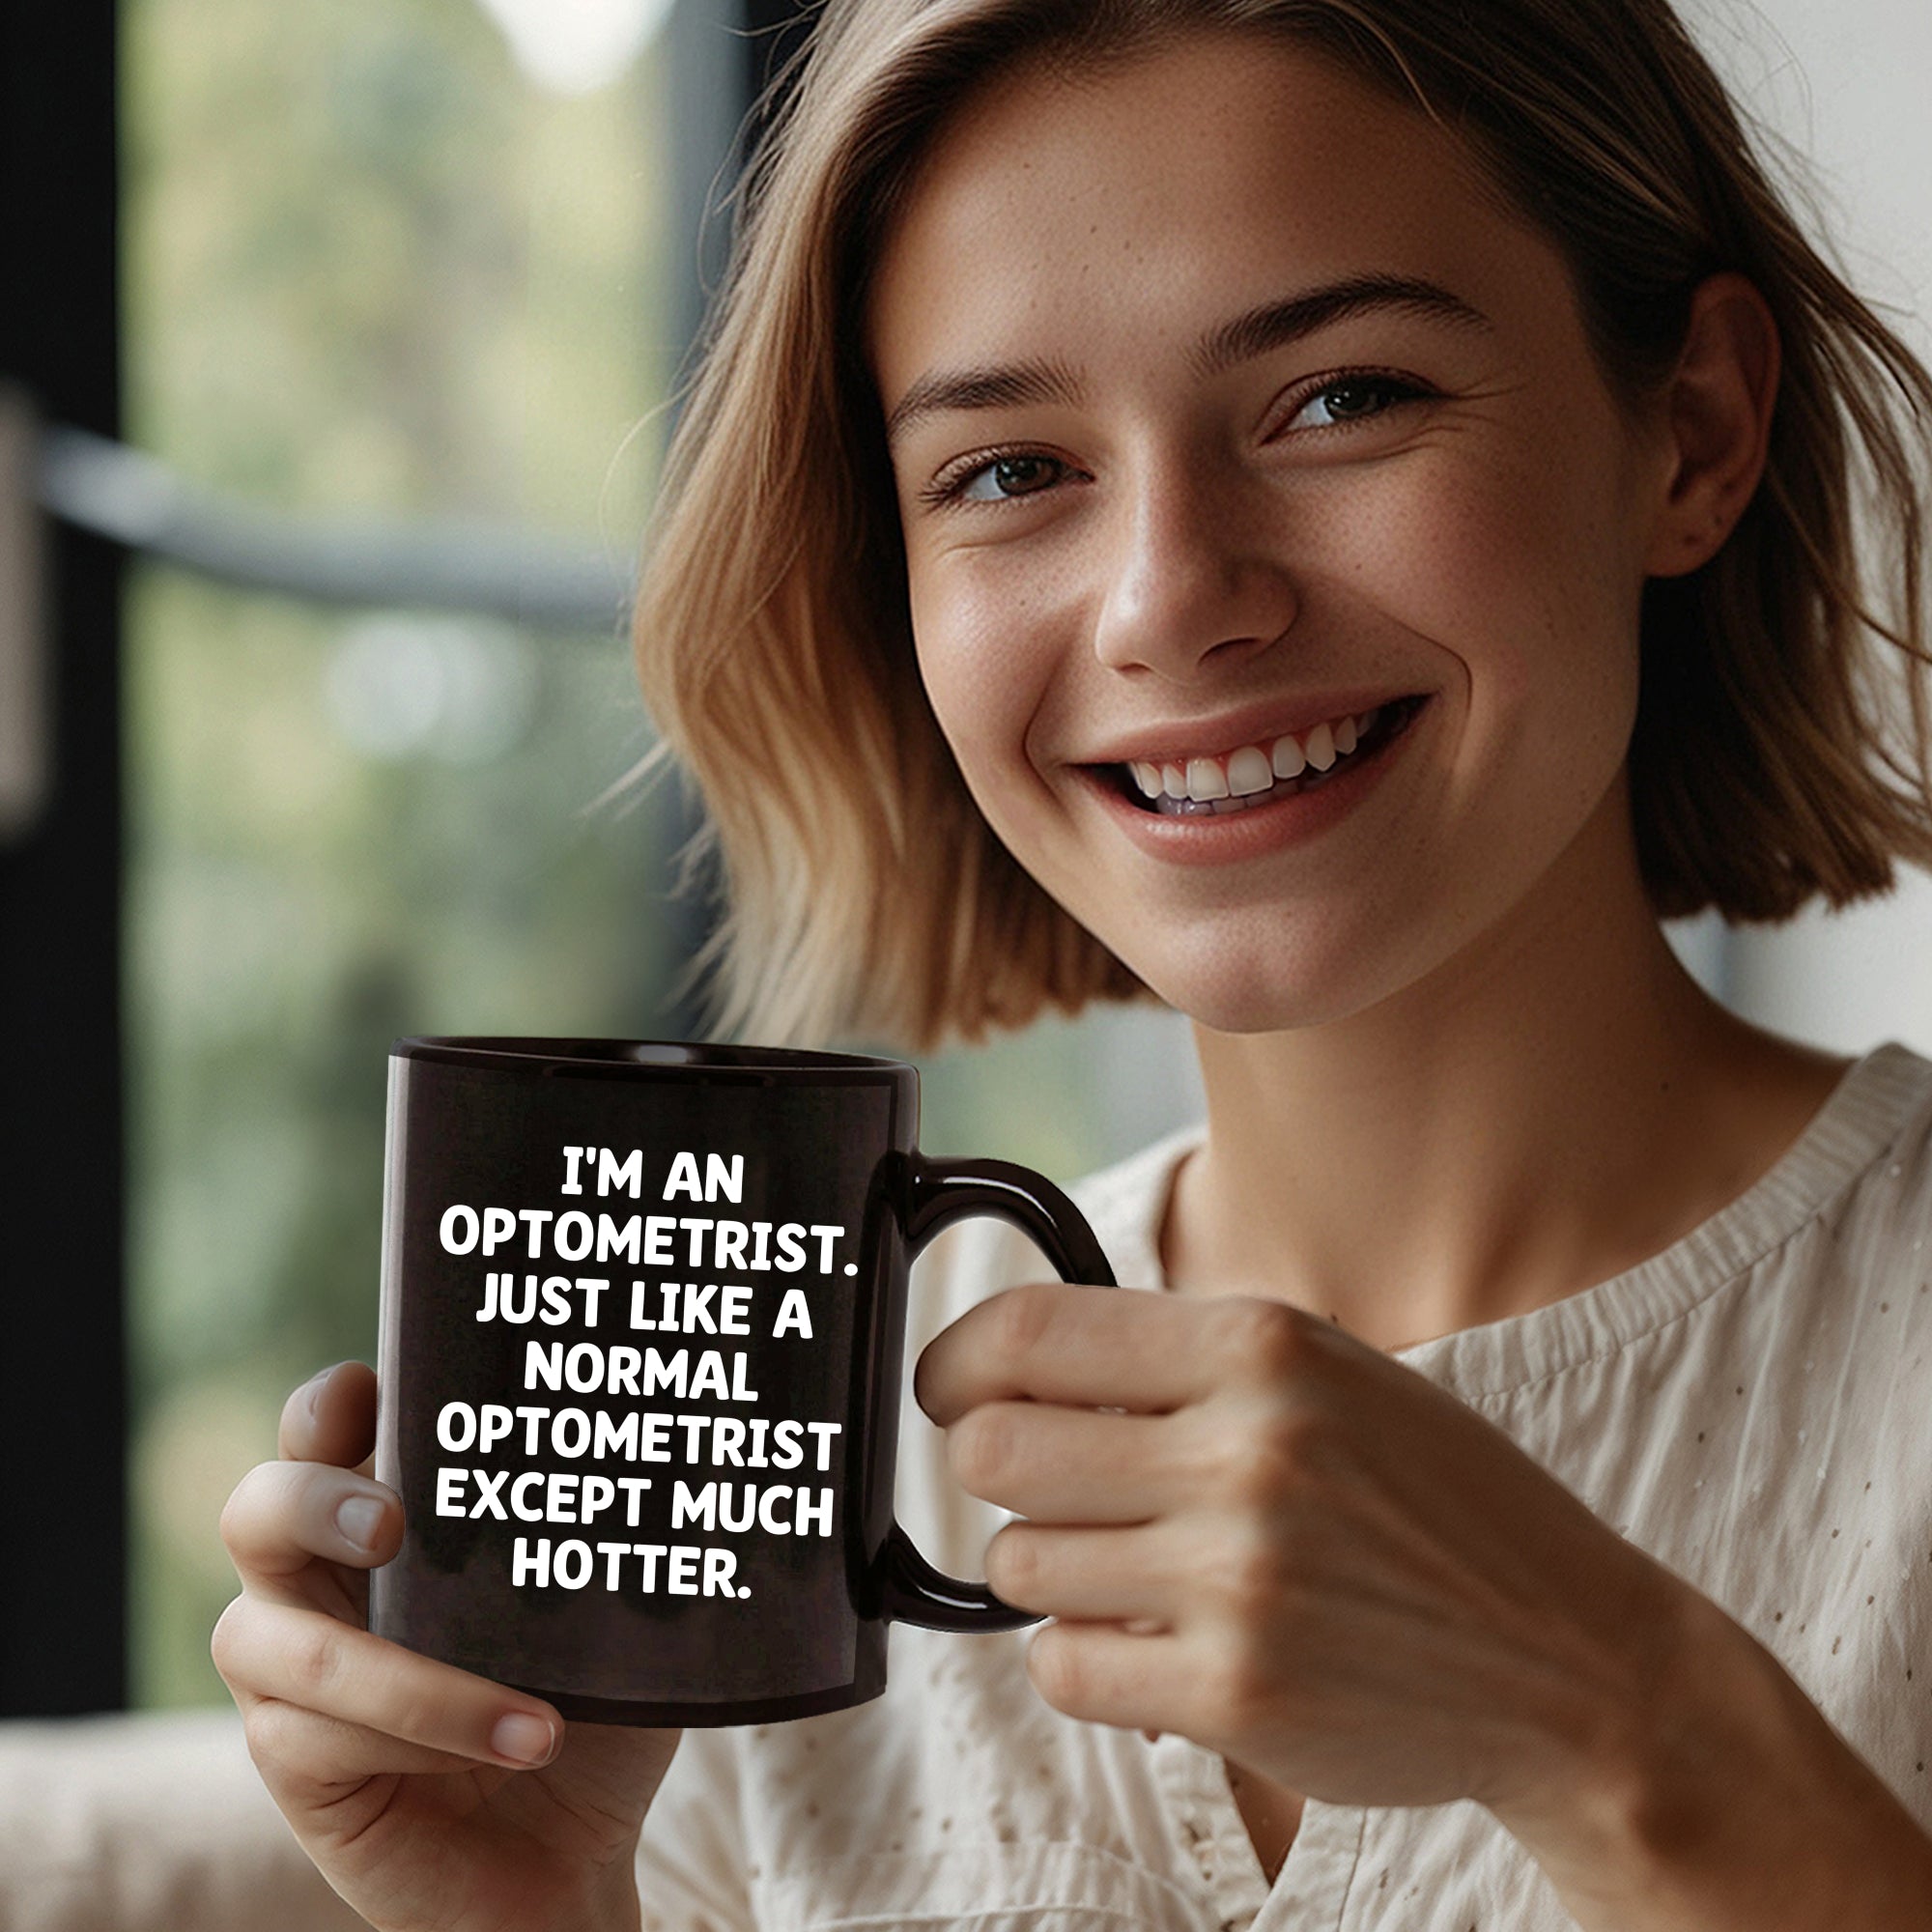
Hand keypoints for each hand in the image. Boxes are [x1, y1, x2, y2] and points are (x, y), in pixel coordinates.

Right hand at [213, 1362, 678, 1931]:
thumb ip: (610, 1532)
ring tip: (536, 1716)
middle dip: (313, 1499)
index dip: (330, 1403)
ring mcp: (288, 1671)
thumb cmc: (586, 1700)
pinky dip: (419, 1740)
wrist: (571, 1854)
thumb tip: (680, 1455)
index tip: (375, 1393)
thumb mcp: (610, 1606)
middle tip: (393, 1522)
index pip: (323, 1429)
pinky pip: (312, 1738)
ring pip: (279, 1643)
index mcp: (384, 1512)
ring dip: (410, 1677)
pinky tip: (507, 1745)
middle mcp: (316, 1579)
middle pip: (257, 1508)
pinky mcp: (290, 1762)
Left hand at [914, 1284, 1689, 1822]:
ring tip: (1135, 1567)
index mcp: (1262, 1346)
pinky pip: (1062, 1668)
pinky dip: (1085, 1656)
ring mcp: (1238, 1578)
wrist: (1567, 1656)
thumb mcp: (1329, 1374)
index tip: (944, 1386)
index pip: (1028, 1332)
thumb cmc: (1433, 1500)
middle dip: (995, 1471)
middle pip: (993, 1452)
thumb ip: (1178, 1360)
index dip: (954, 1359)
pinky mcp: (1235, 1692)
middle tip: (1045, 1487)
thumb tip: (1008, 1366)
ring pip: (1020, 1564)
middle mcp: (1245, 1451)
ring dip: (1053, 1569)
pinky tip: (1155, 1640)